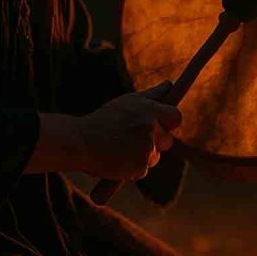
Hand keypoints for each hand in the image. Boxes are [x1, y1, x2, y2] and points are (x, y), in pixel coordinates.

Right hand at [28, 81, 180, 178]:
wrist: (80, 142)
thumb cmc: (103, 119)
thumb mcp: (128, 101)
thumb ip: (152, 94)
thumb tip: (169, 84)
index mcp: (150, 110)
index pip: (176, 117)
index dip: (169, 122)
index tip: (162, 125)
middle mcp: (151, 129)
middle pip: (167, 140)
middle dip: (155, 141)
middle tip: (135, 138)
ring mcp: (147, 150)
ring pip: (154, 157)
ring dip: (142, 156)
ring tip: (120, 149)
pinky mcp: (140, 168)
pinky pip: (143, 171)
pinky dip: (132, 169)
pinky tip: (116, 160)